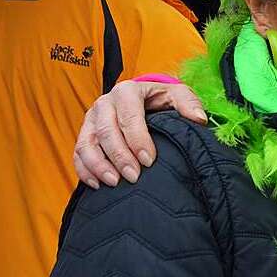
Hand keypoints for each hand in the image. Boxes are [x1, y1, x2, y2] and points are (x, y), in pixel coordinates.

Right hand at [74, 81, 205, 188]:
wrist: (143, 100)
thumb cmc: (162, 100)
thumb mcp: (178, 95)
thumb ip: (189, 104)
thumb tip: (198, 119)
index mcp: (127, 91)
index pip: (128, 114)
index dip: (137, 139)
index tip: (149, 161)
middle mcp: (105, 102)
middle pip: (106, 130)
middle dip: (119, 156)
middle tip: (134, 177)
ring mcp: (91, 119)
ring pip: (87, 142)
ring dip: (98, 165)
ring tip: (114, 183)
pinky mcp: (84, 134)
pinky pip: (78, 153)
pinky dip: (84, 170)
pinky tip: (97, 185)